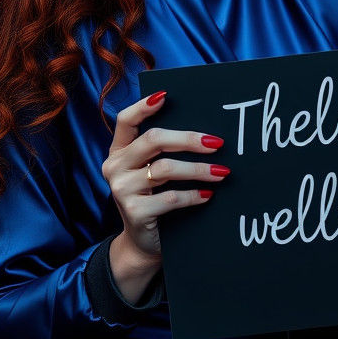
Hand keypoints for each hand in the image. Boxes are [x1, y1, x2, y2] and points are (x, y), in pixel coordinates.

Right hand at [100, 90, 228, 299]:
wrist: (143, 242)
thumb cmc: (154, 197)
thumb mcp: (152, 170)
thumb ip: (163, 150)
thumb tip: (204, 133)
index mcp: (119, 150)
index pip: (125, 120)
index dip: (143, 107)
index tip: (166, 96)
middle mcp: (115, 166)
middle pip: (153, 140)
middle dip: (189, 139)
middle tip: (217, 143)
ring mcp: (122, 190)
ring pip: (165, 169)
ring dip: (199, 170)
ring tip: (222, 172)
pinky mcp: (134, 212)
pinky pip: (171, 198)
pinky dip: (194, 195)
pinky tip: (208, 194)